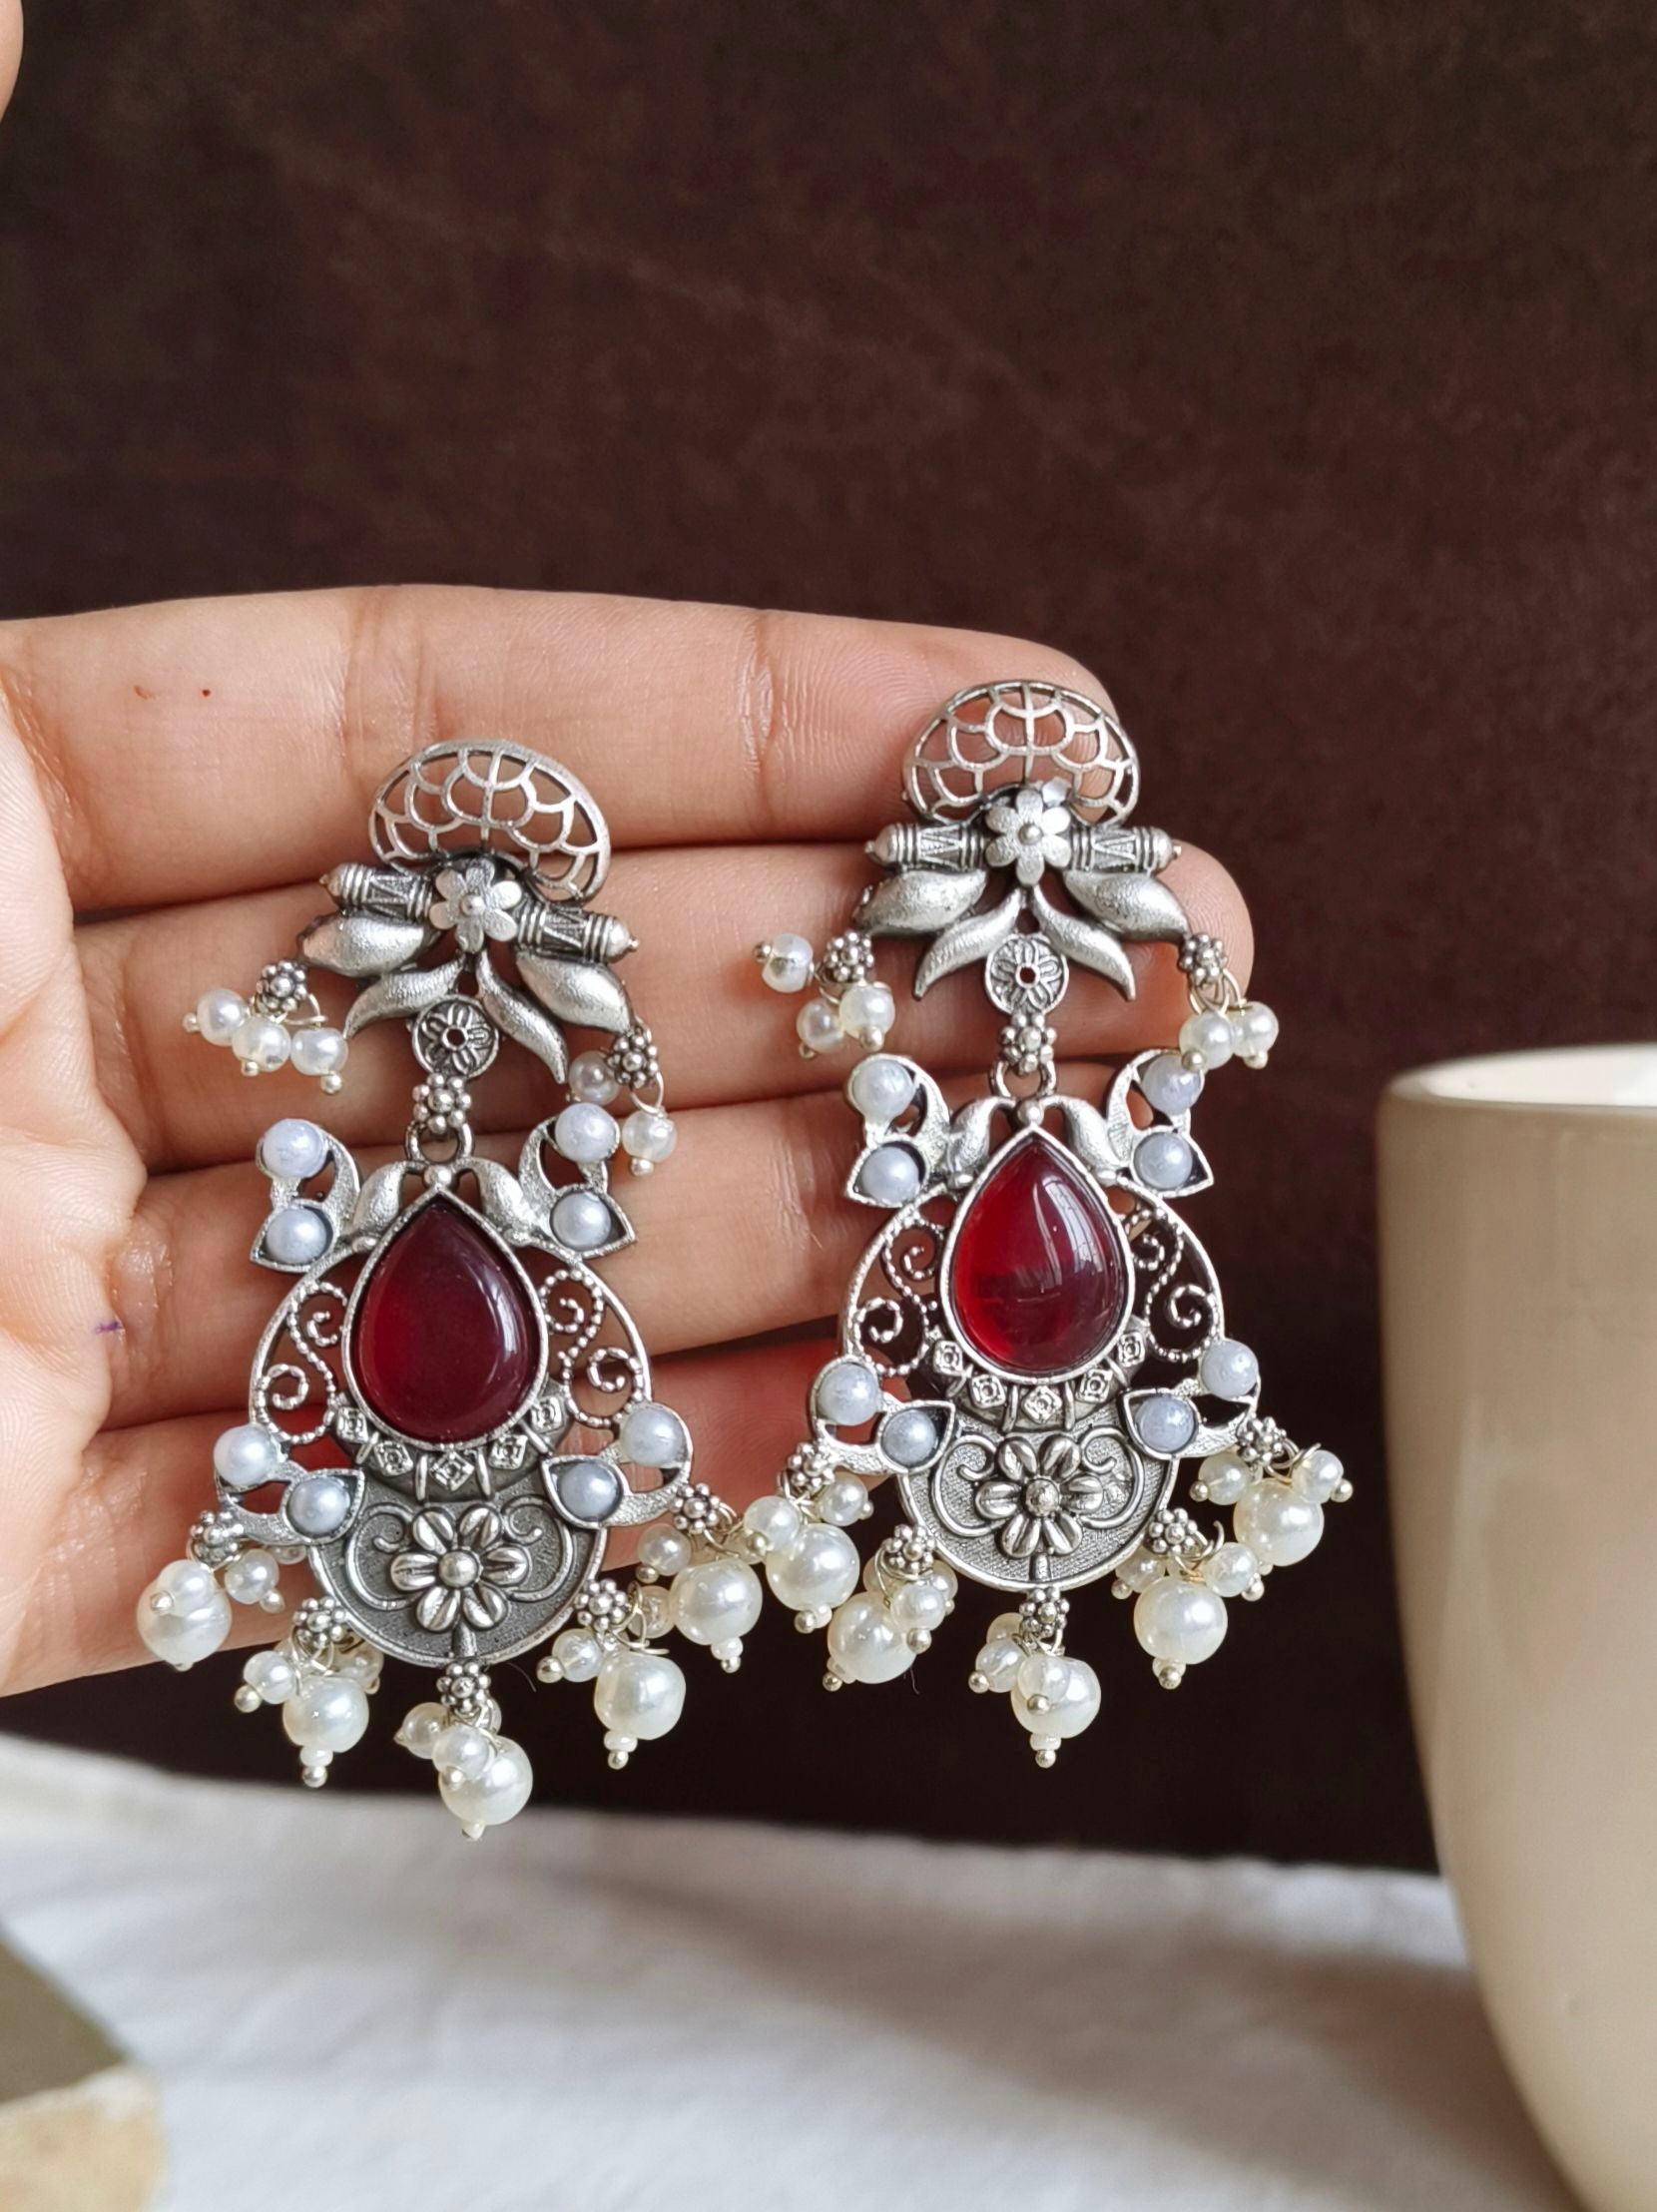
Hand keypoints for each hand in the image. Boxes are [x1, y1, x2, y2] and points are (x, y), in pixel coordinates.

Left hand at [0, 586, 1246, 1694]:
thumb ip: (63, 541)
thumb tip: (134, 222)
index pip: (401, 727)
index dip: (715, 709)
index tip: (1001, 728)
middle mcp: (32, 1073)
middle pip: (498, 1012)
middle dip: (820, 984)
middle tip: (1117, 978)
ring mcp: (35, 1317)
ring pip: (467, 1274)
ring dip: (753, 1247)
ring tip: (1027, 1213)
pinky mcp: (4, 1554)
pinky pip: (332, 1525)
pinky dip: (559, 1498)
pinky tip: (796, 1436)